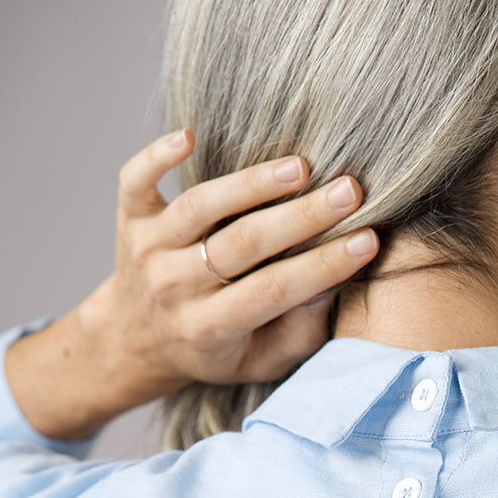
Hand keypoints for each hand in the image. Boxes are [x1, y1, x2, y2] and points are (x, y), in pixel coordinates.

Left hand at [3, 129, 378, 442]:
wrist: (133, 339)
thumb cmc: (214, 349)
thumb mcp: (260, 361)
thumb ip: (297, 334)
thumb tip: (327, 287)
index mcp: (209, 328)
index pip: (274, 290)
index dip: (323, 266)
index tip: (367, 240)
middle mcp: (175, 288)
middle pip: (243, 245)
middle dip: (302, 217)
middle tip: (351, 191)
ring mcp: (148, 250)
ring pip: (201, 208)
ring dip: (251, 184)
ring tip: (302, 167)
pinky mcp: (130, 218)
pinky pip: (136, 181)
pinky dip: (156, 156)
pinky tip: (190, 136)